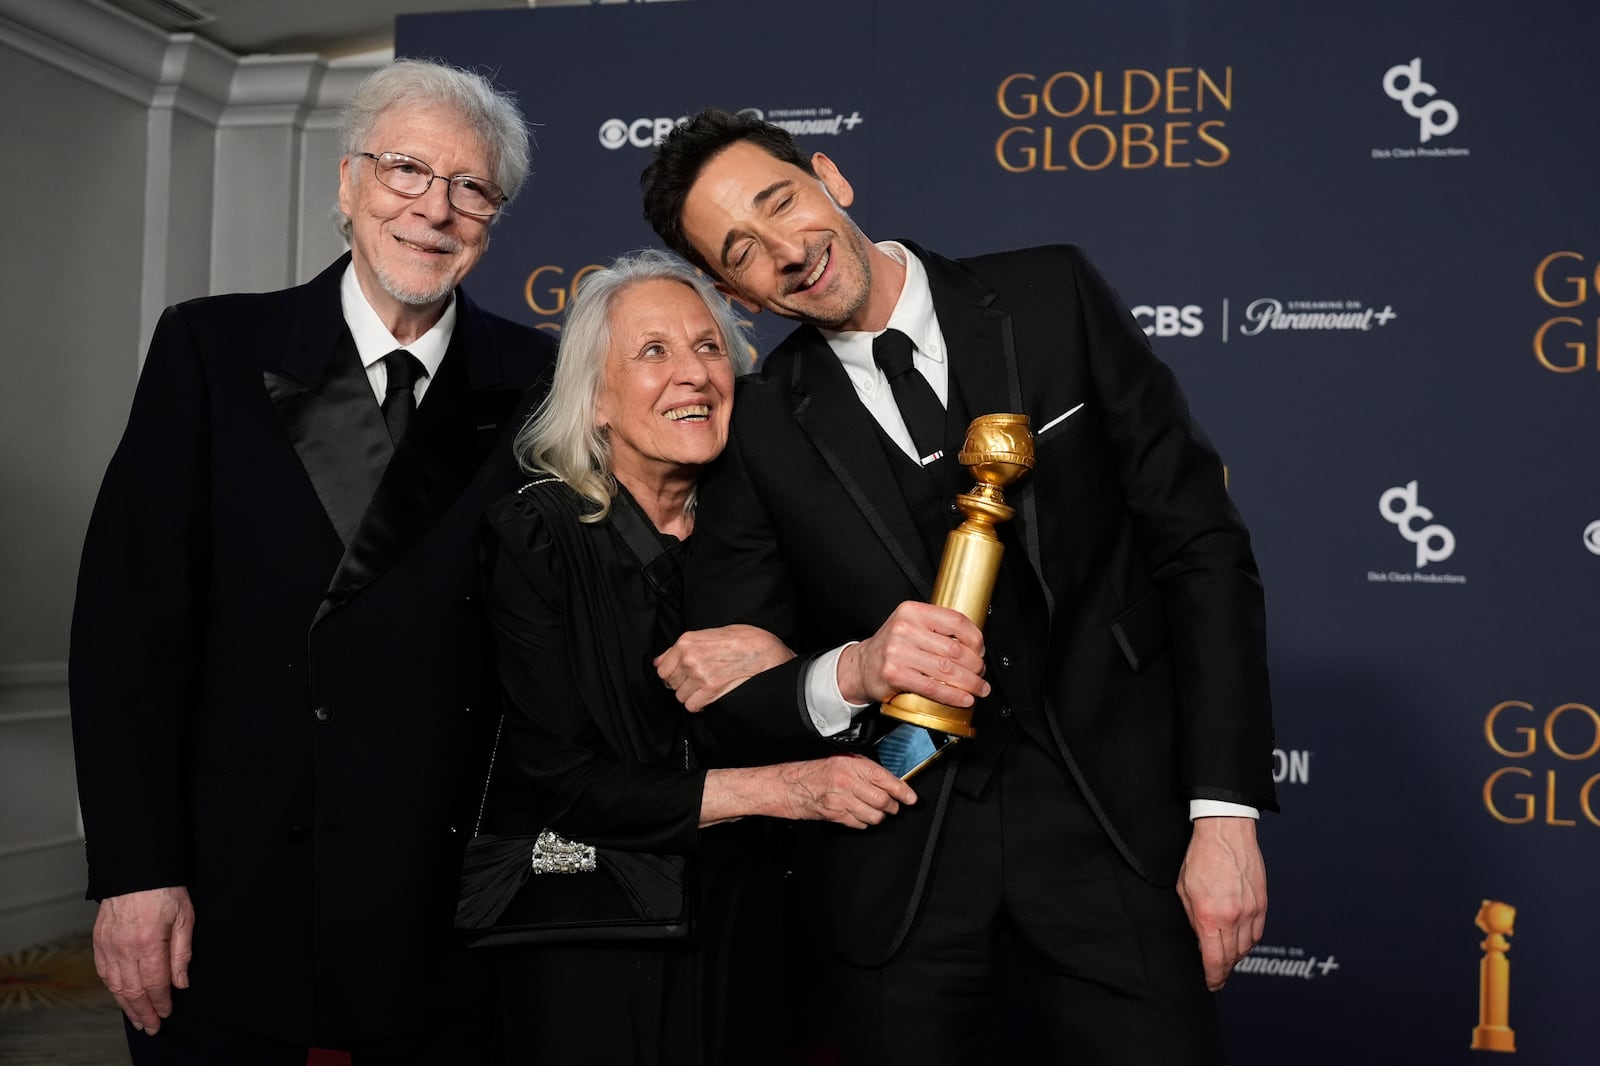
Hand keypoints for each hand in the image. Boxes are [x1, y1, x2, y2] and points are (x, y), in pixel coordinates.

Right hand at [92, 886, 194, 1034]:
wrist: (136, 869)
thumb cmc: (164, 890)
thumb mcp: (185, 917)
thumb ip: (182, 953)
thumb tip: (181, 983)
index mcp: (149, 944)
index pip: (155, 984)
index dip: (161, 1002)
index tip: (167, 1013)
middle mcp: (125, 949)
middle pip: (133, 991)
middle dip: (143, 1012)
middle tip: (151, 1027)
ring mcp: (109, 946)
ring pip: (116, 985)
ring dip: (126, 1005)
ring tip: (136, 1018)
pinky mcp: (99, 940)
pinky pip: (104, 971)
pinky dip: (112, 987)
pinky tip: (120, 995)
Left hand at [654, 624, 795, 711]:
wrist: (763, 650)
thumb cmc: (740, 639)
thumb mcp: (708, 633)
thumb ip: (682, 647)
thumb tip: (658, 661)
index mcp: (686, 642)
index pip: (661, 668)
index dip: (671, 675)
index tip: (682, 676)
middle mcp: (689, 658)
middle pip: (670, 683)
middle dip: (682, 685)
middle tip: (697, 682)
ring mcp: (699, 674)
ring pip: (680, 696)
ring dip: (691, 696)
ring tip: (705, 688)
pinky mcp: (710, 689)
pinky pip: (692, 706)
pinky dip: (699, 705)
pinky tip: (709, 697)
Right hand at [775, 754, 917, 828]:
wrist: (789, 787)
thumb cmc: (813, 772)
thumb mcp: (839, 760)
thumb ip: (863, 767)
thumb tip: (886, 778)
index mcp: (850, 765)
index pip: (883, 778)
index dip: (901, 790)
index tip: (910, 797)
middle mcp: (846, 782)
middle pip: (882, 800)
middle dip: (892, 805)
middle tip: (893, 805)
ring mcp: (841, 801)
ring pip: (874, 815)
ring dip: (879, 815)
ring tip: (877, 811)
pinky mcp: (836, 816)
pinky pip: (860, 823)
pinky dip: (864, 822)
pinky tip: (861, 815)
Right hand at [837, 601, 987, 706]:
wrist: (861, 665)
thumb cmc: (891, 647)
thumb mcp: (911, 626)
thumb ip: (937, 629)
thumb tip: (975, 645)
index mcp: (913, 612)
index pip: (956, 621)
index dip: (976, 638)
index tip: (981, 650)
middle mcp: (904, 629)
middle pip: (955, 649)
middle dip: (975, 665)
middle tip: (980, 673)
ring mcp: (898, 652)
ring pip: (947, 670)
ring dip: (970, 683)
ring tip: (979, 688)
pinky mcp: (895, 675)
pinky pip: (933, 687)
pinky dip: (953, 695)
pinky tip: (963, 698)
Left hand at [1176, 817, 1266, 989]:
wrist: (1225, 832)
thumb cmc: (1200, 856)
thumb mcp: (1183, 889)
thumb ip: (1192, 918)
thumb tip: (1200, 940)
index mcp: (1209, 915)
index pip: (1214, 960)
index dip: (1213, 977)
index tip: (1211, 983)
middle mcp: (1233, 916)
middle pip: (1232, 957)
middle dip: (1223, 969)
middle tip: (1217, 973)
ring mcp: (1250, 910)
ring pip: (1246, 947)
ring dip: (1236, 956)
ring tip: (1226, 956)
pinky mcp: (1262, 903)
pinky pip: (1258, 933)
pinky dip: (1249, 941)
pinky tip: (1240, 940)